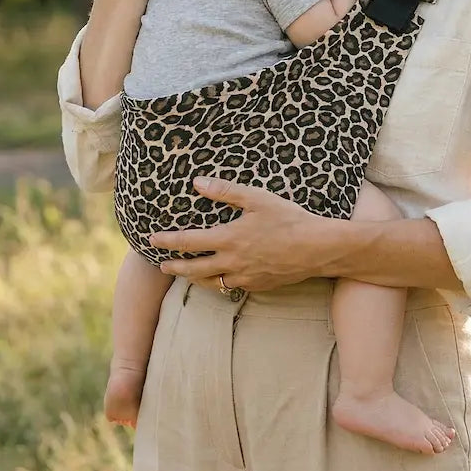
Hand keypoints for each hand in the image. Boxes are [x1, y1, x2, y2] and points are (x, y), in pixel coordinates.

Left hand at [149, 176, 328, 291]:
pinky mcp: (259, 285)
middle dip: (175, 268)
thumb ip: (225, 190)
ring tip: (187, 276)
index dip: (168, 241)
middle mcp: (233, 262)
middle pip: (194, 270)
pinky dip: (221, 283)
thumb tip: (198, 183)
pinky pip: (233, 287)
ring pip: (212, 283)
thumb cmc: (289, 219)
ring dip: (195, 279)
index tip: (152, 239)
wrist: (318, 248)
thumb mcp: (257, 198)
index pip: (189, 241)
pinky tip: (222, 279)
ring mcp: (246, 277)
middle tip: (162, 266)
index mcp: (229, 238)